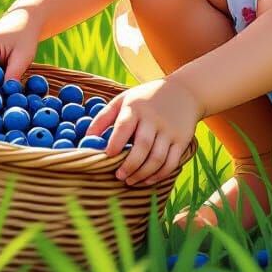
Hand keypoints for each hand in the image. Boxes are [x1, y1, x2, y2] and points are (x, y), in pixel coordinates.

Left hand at [87, 77, 202, 186]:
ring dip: (142, 174)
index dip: (115, 143)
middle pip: (142, 146)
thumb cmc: (146, 98)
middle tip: (118, 176)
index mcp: (136, 107)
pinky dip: (159, 175)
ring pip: (157, 158)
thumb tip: (86, 138)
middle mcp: (154, 119)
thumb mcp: (125, 99)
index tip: (108, 156)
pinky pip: (171, 162)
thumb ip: (104, 117)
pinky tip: (147, 180)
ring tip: (130, 180)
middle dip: (129, 165)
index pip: (124, 126)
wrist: (185, 91)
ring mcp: (170, 130)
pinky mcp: (182, 140)